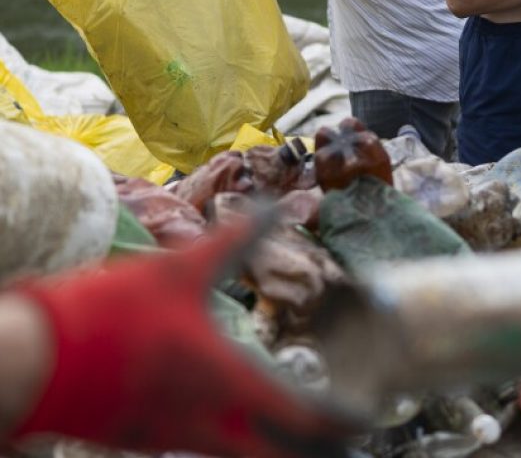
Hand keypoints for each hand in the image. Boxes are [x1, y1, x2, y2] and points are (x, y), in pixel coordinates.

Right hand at [8, 218, 358, 457]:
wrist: (36, 361)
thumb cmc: (114, 313)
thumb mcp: (182, 268)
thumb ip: (237, 239)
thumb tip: (278, 203)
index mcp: (226, 381)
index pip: (302, 417)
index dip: (341, 420)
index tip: (369, 417)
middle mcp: (208, 422)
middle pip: (281, 456)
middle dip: (321, 454)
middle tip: (353, 446)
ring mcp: (175, 437)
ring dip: (282, 453)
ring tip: (306, 442)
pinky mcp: (147, 438)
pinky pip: (208, 450)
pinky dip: (240, 445)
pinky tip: (238, 427)